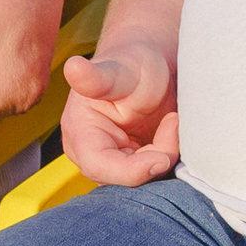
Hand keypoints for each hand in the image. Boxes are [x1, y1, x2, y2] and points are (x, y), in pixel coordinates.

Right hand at [61, 38, 178, 185]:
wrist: (150, 68)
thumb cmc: (130, 64)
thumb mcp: (118, 70)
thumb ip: (97, 78)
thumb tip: (73, 68)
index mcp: (80, 134)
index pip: (99, 168)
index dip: (132, 171)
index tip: (162, 157)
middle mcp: (93, 155)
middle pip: (125, 180)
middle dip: (154, 158)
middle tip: (172, 122)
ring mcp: (115, 164)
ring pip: (143, 181)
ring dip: (164, 156)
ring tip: (171, 121)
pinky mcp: (135, 167)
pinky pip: (155, 177)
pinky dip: (168, 158)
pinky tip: (171, 132)